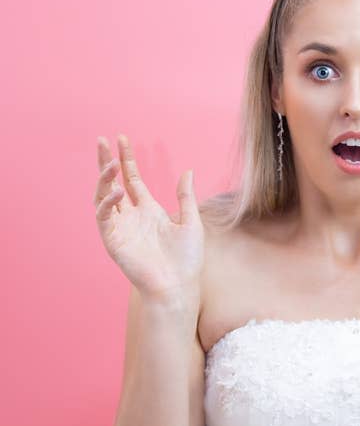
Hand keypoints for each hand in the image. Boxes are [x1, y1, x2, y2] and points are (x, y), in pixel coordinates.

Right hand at [93, 134, 203, 303]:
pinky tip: (118, 191)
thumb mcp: (191, 222)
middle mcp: (131, 217)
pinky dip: (108, 202)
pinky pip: (104, 217)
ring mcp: (120, 228)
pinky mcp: (113, 240)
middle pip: (112, 183)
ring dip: (104, 179)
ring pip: (103, 196)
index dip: (127, 160)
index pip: (132, 179)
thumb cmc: (187, 260)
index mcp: (148, 211)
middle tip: (102, 141)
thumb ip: (185, 196)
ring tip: (110, 162)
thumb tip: (188, 171)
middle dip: (106, 162)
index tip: (122, 139)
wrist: (178, 286)